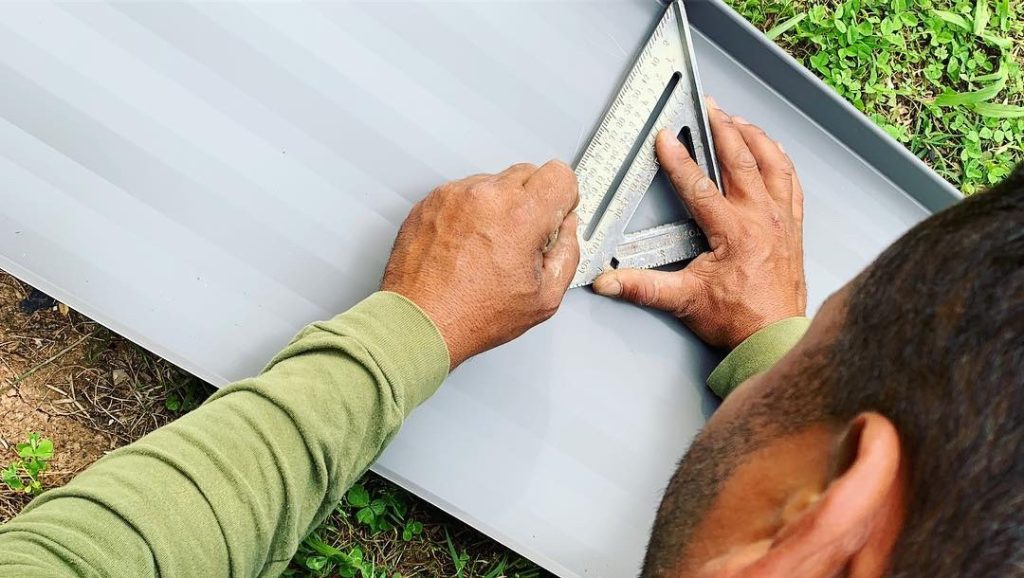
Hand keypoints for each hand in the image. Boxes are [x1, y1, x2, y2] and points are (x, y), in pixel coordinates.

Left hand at [382, 161, 579, 368]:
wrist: (419, 321)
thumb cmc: (472, 315)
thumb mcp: (544, 298)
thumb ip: (567, 253)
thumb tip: (567, 230)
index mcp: (520, 216)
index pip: (560, 174)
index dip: (564, 196)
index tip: (556, 212)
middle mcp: (486, 196)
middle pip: (529, 172)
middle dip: (533, 201)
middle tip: (522, 237)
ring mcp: (455, 195)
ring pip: (494, 182)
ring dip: (499, 205)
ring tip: (488, 246)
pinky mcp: (431, 200)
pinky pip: (463, 193)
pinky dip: (470, 212)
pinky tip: (466, 244)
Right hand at [593, 100, 805, 348]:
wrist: (773, 339)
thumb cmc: (737, 320)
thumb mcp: (683, 302)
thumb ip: (642, 287)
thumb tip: (608, 282)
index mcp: (734, 233)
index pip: (700, 186)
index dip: (679, 160)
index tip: (666, 138)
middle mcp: (762, 219)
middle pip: (742, 160)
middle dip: (721, 129)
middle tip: (708, 108)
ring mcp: (782, 220)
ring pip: (772, 164)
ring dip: (754, 138)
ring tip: (737, 120)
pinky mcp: (794, 227)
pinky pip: (792, 182)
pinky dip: (780, 161)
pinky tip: (772, 152)